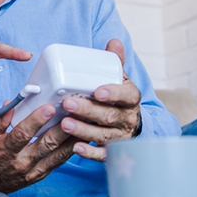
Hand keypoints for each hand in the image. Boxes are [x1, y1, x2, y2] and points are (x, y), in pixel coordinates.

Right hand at [0, 100, 76, 194]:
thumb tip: (13, 102)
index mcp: (5, 150)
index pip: (23, 134)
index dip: (36, 120)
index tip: (49, 108)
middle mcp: (21, 162)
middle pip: (46, 144)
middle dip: (62, 128)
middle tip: (75, 112)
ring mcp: (32, 170)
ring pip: (57, 154)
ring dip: (72, 138)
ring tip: (84, 123)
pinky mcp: (40, 175)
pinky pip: (58, 162)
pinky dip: (70, 150)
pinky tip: (80, 138)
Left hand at [60, 38, 141, 161]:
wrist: (131, 125)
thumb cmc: (118, 99)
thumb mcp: (119, 79)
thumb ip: (115, 62)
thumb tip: (114, 41)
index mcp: (130, 98)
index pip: (126, 95)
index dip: (113, 93)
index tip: (97, 91)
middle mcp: (127, 118)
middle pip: (109, 115)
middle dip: (88, 110)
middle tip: (68, 103)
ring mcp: (120, 136)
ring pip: (103, 135)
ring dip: (83, 130)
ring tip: (64, 124)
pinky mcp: (112, 151)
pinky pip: (102, 154)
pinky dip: (90, 153)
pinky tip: (75, 149)